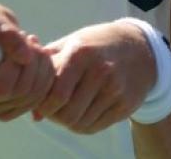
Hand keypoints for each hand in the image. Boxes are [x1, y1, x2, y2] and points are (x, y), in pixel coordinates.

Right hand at [0, 1, 54, 120]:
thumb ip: (5, 31)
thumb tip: (25, 56)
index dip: (17, 64)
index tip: (22, 38)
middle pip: (16, 94)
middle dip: (34, 64)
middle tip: (32, 40)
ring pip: (28, 100)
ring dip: (41, 70)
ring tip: (34, 47)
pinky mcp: (2, 110)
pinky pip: (32, 103)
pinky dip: (41, 81)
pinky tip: (36, 61)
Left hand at [34, 21, 156, 133]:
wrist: (137, 47)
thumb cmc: (95, 45)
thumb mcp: (71, 44)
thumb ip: (48, 69)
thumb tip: (33, 109)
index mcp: (80, 53)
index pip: (56, 93)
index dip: (43, 104)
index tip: (40, 102)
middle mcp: (99, 71)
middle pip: (68, 113)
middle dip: (54, 115)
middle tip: (52, 108)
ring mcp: (115, 89)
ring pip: (80, 123)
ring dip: (68, 121)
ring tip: (66, 108)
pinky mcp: (125, 104)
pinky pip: (95, 126)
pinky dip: (83, 124)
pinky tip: (81, 111)